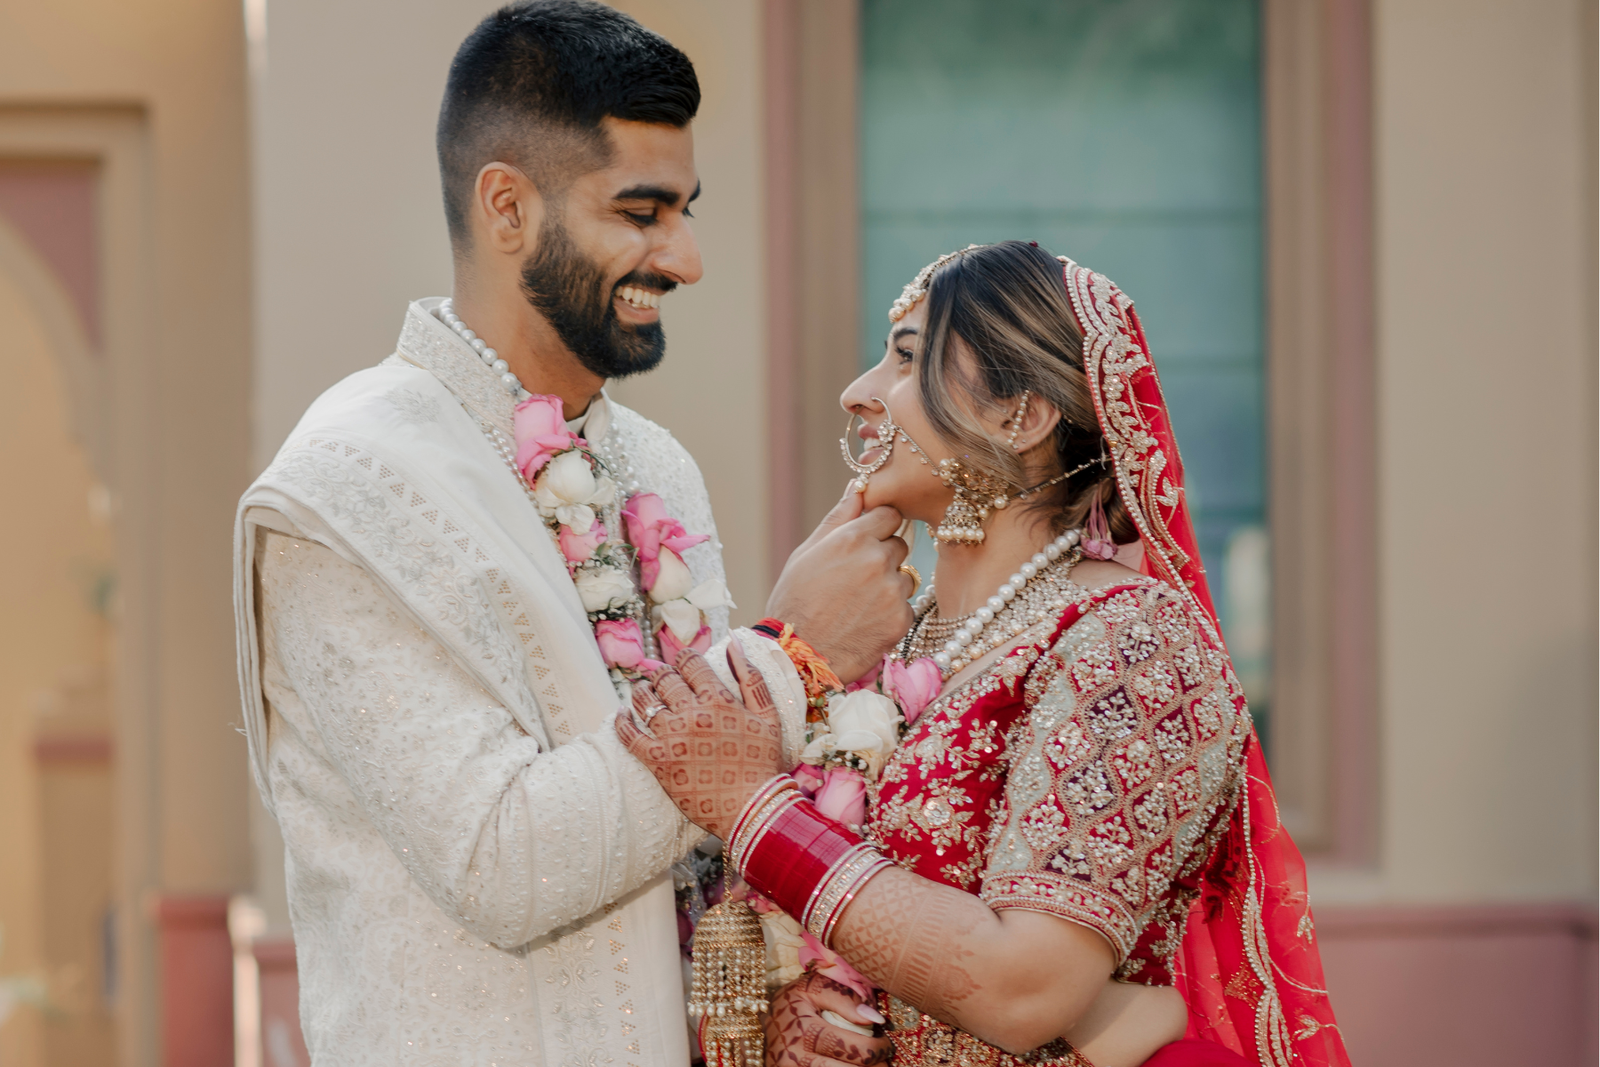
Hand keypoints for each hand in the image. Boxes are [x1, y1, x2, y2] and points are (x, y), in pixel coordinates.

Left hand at [616, 645, 782, 839]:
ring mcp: (673, 738)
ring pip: (645, 701)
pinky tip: (623, 714)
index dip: (684, 659)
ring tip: (644, 692)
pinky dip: (623, 721)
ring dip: (642, 692)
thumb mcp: (769, 716)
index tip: (684, 664)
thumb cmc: (764, 764)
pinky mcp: (659, 762)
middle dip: (663, 675)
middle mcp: (693, 714)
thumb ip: (751, 677)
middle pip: (665, 679)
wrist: (753, 809)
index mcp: (720, 700)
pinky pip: (630, 735)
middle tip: (663, 680)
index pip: (691, 663)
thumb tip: (733, 643)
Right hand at [765, 971, 890, 1066]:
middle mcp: (797, 1059)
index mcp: (806, 1031)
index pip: (856, 1050)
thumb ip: (843, 998)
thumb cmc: (791, 1004)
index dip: (878, 1050)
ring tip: (873, 1066)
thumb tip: (875, 1019)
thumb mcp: (811, 988)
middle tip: (884, 1060)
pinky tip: (850, 1066)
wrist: (760, 1025)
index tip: (885, 1043)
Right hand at [766, 485, 914, 681]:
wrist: (796, 656)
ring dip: (889, 585)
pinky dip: (889, 612)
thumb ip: (838, 517)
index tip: (865, 540)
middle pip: (899, 544)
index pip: (889, 513)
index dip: (877, 526)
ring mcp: (892, 591)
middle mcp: (877, 560)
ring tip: (857, 603)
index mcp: (853, 538)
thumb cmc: (794, 601)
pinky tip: (864, 622)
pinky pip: (904, 606)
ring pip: (904, 576)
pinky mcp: (901, 620)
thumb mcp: (806, 553)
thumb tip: (858, 486)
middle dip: (882, 556)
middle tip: (854, 578)